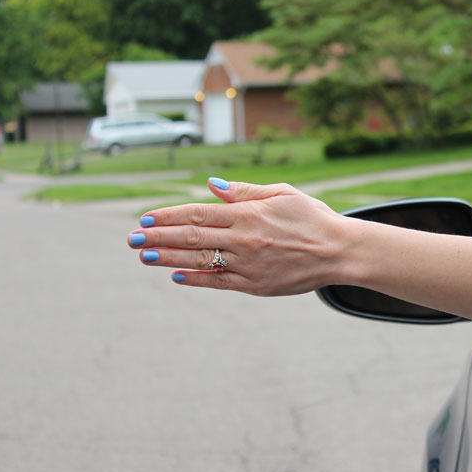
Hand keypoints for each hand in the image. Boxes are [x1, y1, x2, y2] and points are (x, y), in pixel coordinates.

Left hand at [128, 178, 352, 294]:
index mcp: (248, 213)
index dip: (168, 216)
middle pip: (191, 237)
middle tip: (131, 239)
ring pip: (200, 260)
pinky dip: (196, 279)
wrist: (340, 251)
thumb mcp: (281, 194)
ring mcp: (249, 264)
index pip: (198, 213)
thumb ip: (244, 191)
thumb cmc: (312, 218)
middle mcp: (244, 238)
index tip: (145, 219)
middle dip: (157, 238)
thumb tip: (211, 185)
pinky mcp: (256, 285)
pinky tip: (176, 276)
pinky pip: (219, 282)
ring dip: (167, 259)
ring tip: (143, 257)